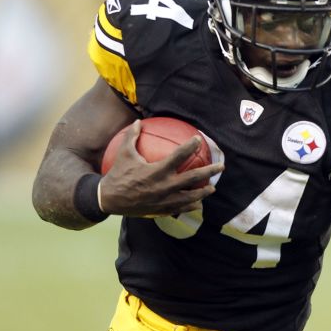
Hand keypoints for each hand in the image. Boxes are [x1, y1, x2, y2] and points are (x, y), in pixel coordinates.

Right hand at [99, 120, 224, 217]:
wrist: (109, 200)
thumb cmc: (118, 174)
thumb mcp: (124, 153)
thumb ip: (132, 136)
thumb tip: (138, 120)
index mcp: (157, 170)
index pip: (179, 156)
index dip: (191, 146)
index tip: (199, 140)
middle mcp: (164, 186)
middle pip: (193, 178)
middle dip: (209, 171)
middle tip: (221, 166)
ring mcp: (165, 200)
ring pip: (191, 197)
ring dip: (203, 192)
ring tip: (212, 188)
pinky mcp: (162, 210)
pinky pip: (181, 208)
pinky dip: (191, 206)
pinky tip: (198, 204)